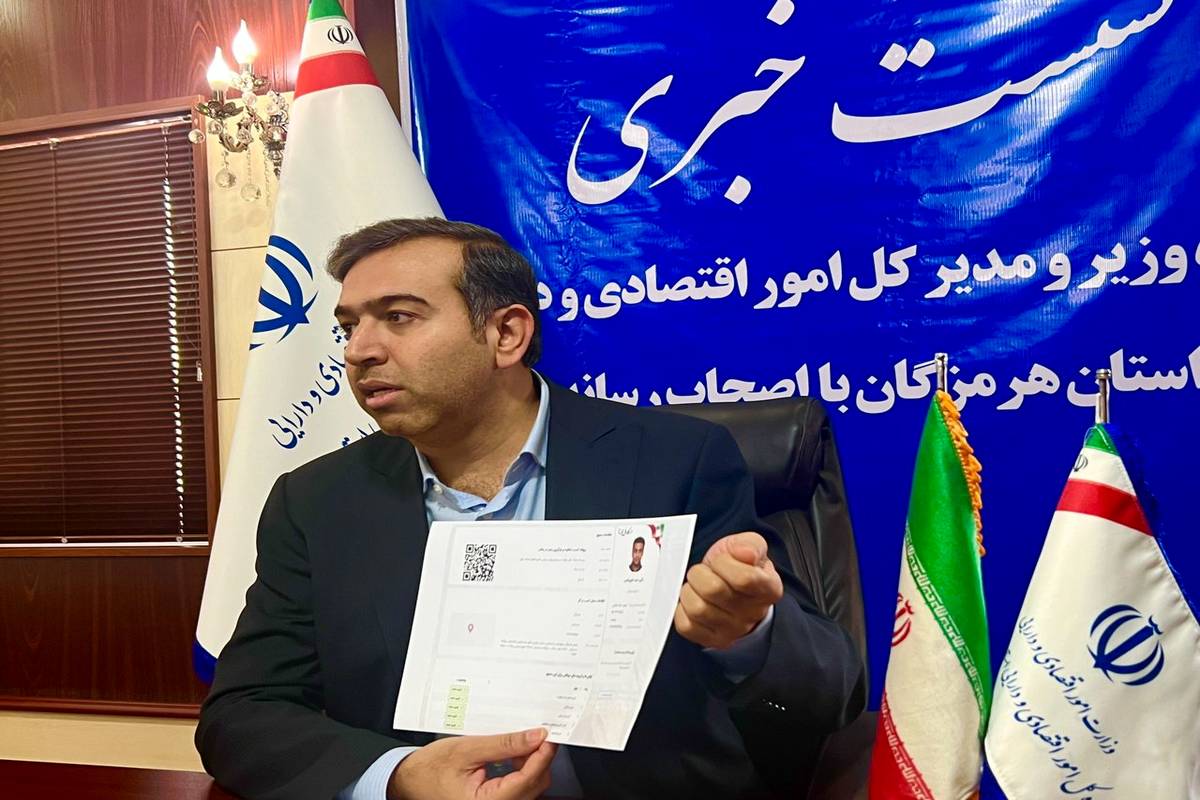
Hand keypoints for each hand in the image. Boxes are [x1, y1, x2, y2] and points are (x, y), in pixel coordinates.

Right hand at [388, 727, 556, 799]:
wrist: (409, 781)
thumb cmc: (430, 769)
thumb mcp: (467, 749)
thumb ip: (504, 744)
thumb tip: (535, 736)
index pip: (528, 778)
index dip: (542, 754)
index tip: (549, 734)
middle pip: (534, 784)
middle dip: (539, 757)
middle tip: (538, 732)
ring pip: (530, 788)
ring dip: (531, 764)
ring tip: (522, 741)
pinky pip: (520, 790)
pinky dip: (522, 772)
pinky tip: (514, 755)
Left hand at [674, 531, 782, 649]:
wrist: (734, 589)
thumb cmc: (739, 566)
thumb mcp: (750, 546)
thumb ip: (751, 544)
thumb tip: (745, 553)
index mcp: (768, 589)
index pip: (744, 579)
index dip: (724, 563)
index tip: (721, 559)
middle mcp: (753, 614)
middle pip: (713, 590)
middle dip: (700, 573)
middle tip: (704, 571)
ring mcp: (732, 631)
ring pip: (697, 609)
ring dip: (689, 591)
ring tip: (696, 586)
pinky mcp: (712, 640)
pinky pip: (686, 626)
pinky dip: (682, 609)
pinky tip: (692, 601)